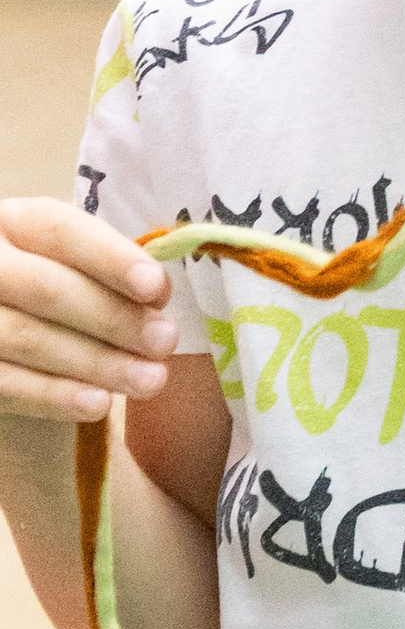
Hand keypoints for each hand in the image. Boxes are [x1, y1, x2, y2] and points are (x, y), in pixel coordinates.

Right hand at [0, 197, 176, 432]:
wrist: (0, 310)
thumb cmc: (44, 279)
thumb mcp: (64, 257)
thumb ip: (104, 268)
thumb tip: (155, 297)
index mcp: (13, 223)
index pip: (60, 231)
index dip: (110, 258)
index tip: (156, 288)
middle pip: (48, 288)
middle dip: (113, 317)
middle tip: (164, 342)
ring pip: (30, 339)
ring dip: (97, 363)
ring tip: (150, 380)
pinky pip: (6, 385)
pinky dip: (55, 396)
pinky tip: (99, 404)